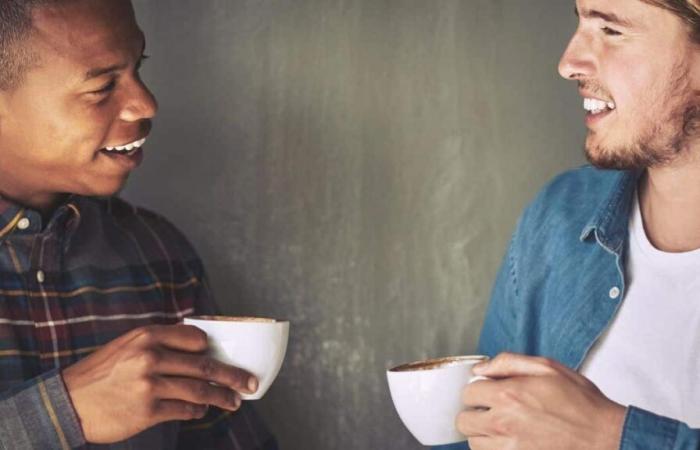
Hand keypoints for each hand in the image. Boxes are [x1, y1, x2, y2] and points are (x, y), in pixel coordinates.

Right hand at [61, 324, 257, 443]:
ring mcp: (149, 385)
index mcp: (147, 335)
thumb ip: (159, 342)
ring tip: (235, 401)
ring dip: (222, 397)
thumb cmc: (101, 373)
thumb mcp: (127, 345)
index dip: (212, 349)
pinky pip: (184, 411)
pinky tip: (202, 411)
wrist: (67, 402)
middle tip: (250, 382)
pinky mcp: (147, 411)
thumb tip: (198, 346)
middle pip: (204, 365)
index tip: (225, 356)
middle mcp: (150, 357)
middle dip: (233, 375)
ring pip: (199, 390)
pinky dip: (198, 412)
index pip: (195, 338)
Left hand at [459, 352, 625, 449]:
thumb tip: (480, 367)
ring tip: (502, 428)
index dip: (478, 389)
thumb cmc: (581, 402)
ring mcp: (509, 448)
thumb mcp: (548, 367)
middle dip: (475, 413)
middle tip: (491, 410)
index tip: (489, 392)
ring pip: (474, 443)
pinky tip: (509, 442)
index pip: (468, 392)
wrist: (607, 437)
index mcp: (508, 394)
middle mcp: (503, 423)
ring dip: (483, 434)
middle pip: (463, 421)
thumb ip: (508, 362)